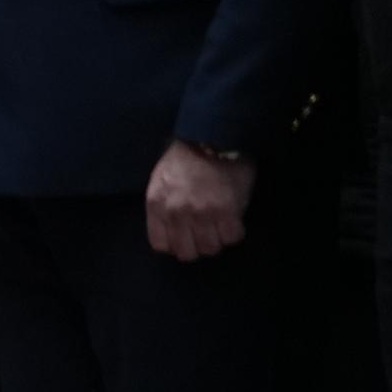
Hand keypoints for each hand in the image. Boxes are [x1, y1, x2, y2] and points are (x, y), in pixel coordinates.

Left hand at [144, 140, 253, 260]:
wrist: (212, 139)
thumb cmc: (185, 160)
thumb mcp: (160, 182)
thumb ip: (163, 207)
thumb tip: (173, 231)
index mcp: (157, 205)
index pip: (161, 245)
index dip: (176, 245)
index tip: (185, 238)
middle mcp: (177, 213)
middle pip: (187, 252)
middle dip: (198, 246)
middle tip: (206, 234)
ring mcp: (202, 213)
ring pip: (211, 248)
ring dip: (217, 240)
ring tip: (220, 225)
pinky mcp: (227, 210)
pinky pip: (232, 237)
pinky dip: (234, 232)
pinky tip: (233, 220)